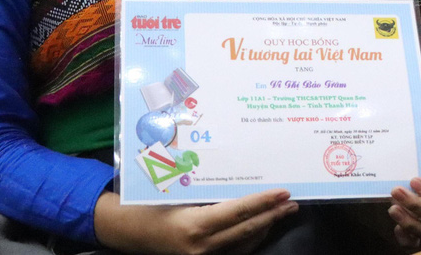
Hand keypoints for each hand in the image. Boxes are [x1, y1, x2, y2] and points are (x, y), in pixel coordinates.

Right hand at [93, 189, 299, 254]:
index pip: (238, 213)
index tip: (284, 193)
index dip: (263, 203)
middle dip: (273, 215)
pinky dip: (251, 238)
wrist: (127, 231)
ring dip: (265, 226)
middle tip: (292, 202)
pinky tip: (261, 225)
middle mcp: (202, 246)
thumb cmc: (148, 204)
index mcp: (194, 226)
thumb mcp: (175, 192)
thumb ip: (205, 189)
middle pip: (247, 230)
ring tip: (283, 211)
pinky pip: (235, 251)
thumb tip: (240, 174)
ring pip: (244, 243)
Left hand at [388, 159, 420, 248]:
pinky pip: (413, 241)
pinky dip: (405, 238)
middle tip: (395, 190)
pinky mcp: (415, 229)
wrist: (410, 171)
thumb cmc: (418, 162)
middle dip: (414, 204)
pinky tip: (396, 228)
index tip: (413, 180)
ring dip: (408, 222)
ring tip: (392, 209)